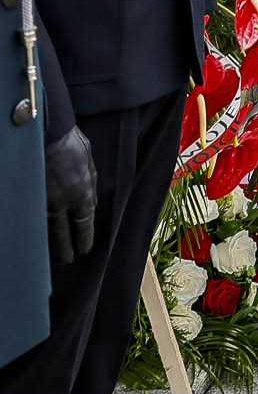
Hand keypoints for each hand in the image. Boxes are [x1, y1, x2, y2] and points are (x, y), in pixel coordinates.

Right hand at [46, 125, 95, 265]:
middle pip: (64, 231)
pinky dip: (36, 227)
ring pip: (46, 228)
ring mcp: (43, 199)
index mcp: (82, 192)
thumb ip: (91, 184)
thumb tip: (91, 202)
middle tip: (68, 260)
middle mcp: (63, 200)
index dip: (85, 237)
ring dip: (50, 243)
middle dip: (66, 248)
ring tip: (51, 257)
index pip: (84, 222)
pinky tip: (36, 236)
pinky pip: (34, 216)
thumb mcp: (90, 162)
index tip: (85, 248)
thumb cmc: (71, 143)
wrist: (47, 133)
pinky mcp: (30, 195)